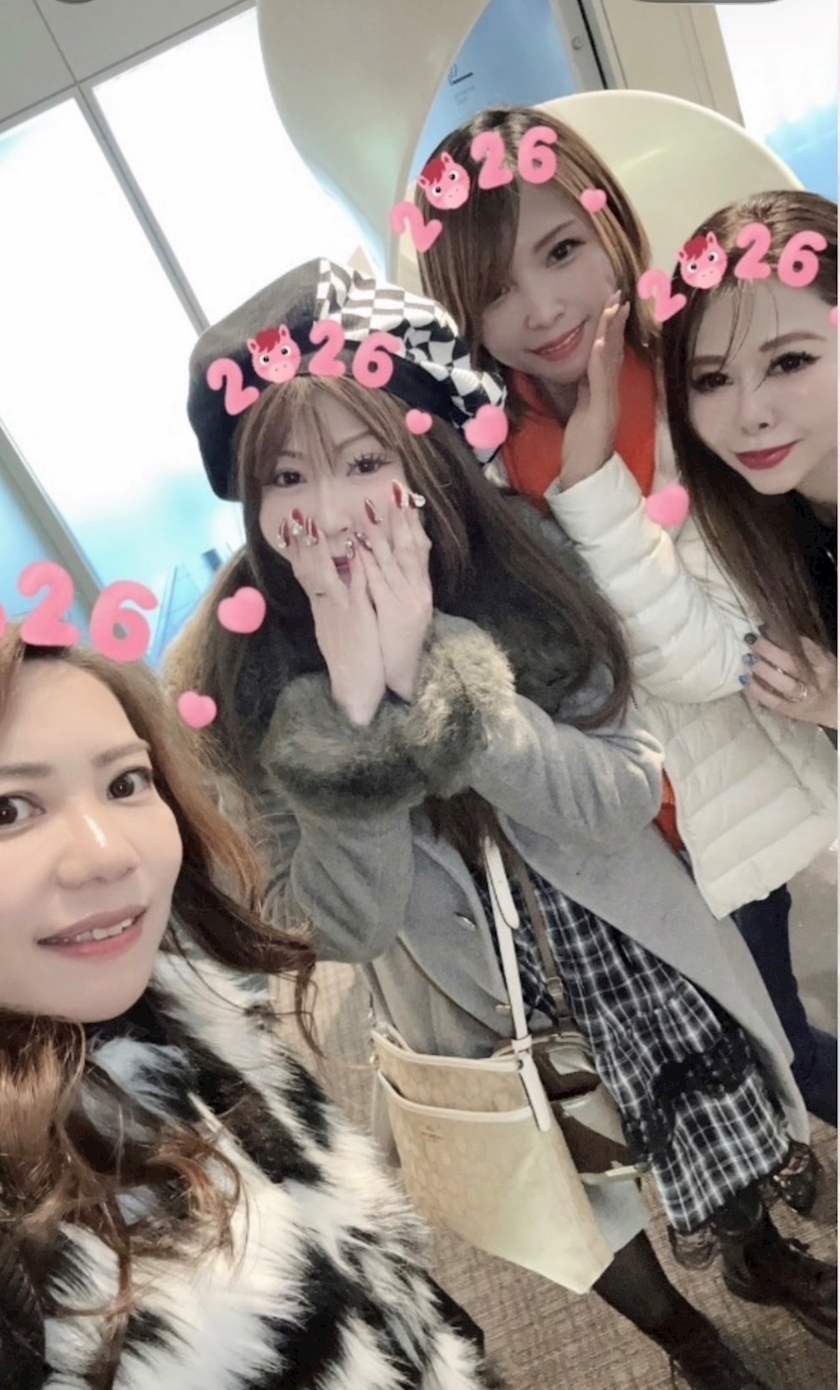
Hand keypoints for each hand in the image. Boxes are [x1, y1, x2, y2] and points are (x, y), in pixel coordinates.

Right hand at [282, 510, 385, 725]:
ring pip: (325, 574)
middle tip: (295, 516)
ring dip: (320, 548)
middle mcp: (326, 606)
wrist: (355, 686)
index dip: (297, 550)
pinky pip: (354, 586)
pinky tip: (352, 549)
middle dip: (302, 542)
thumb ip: (330, 606)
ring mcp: (340, 610)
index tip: (291, 528)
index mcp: (321, 608)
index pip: (304, 573)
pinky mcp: (357, 616)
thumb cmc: (349, 659)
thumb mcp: (334, 629)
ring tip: (313, 524)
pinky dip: (352, 566)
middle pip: (308, 569)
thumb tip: (326, 588)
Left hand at [355, 482, 432, 701]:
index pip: (420, 548)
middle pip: (410, 548)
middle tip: (395, 490)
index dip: (414, 522)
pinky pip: (375, 582)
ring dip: (380, 533)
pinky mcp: (387, 612)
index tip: (406, 497)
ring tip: (370, 508)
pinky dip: (366, 561)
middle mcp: (417, 592)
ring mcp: (404, 601)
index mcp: (420, 590)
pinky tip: (357, 545)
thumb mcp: (404, 611)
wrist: (401, 675)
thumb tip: (396, 560)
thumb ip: (399, 585)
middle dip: (402, 518)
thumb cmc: (399, 643)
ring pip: (391, 561)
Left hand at [559, 292, 629, 489]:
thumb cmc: (583, 448)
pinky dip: (599, 360)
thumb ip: (584, 393)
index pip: (608, 355)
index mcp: (605, 393)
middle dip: (615, 322)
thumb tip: (583, 374)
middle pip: (614, 351)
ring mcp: (607, 401)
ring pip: (609, 360)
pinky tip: (599, 341)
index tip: (614, 306)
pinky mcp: (600, 410)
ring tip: (612, 307)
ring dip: (611, 332)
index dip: (612, 330)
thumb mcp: (581, 414)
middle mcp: (610, 393)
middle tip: (619, 295)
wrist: (588, 475)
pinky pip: (600, 380)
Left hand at [742, 634, 837, 729]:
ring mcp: (805, 698)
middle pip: (791, 664)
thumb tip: (775, 632)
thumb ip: (806, 649)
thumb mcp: (825, 659)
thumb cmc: (828, 678)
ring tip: (747, 658)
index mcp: (825, 664)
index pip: (804, 647)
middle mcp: (816, 681)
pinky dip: (757, 691)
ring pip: (783, 684)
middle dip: (768, 650)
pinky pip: (773, 702)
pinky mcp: (794, 712)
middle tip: (750, 639)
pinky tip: (744, 679)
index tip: (764, 627)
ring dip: (763, 670)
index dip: (782, 636)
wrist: (839, 709)